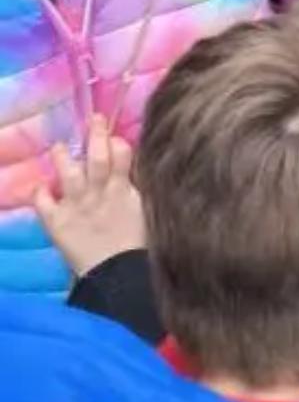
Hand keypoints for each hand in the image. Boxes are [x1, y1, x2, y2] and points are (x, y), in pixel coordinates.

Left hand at [34, 115, 145, 276]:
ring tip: (58, 147)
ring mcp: (77, 206)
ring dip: (62, 157)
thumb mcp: (155, 217)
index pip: (123, 156)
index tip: (116, 138)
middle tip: (95, 119)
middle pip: (97, 157)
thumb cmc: (143, 254)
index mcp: (127, 192)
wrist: (121, 282)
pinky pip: (43, 201)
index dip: (118, 144)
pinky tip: (41, 188)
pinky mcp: (58, 223)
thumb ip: (149, 195)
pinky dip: (40, 192)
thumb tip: (154, 175)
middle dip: (95, 135)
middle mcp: (100, 194)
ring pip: (68, 173)